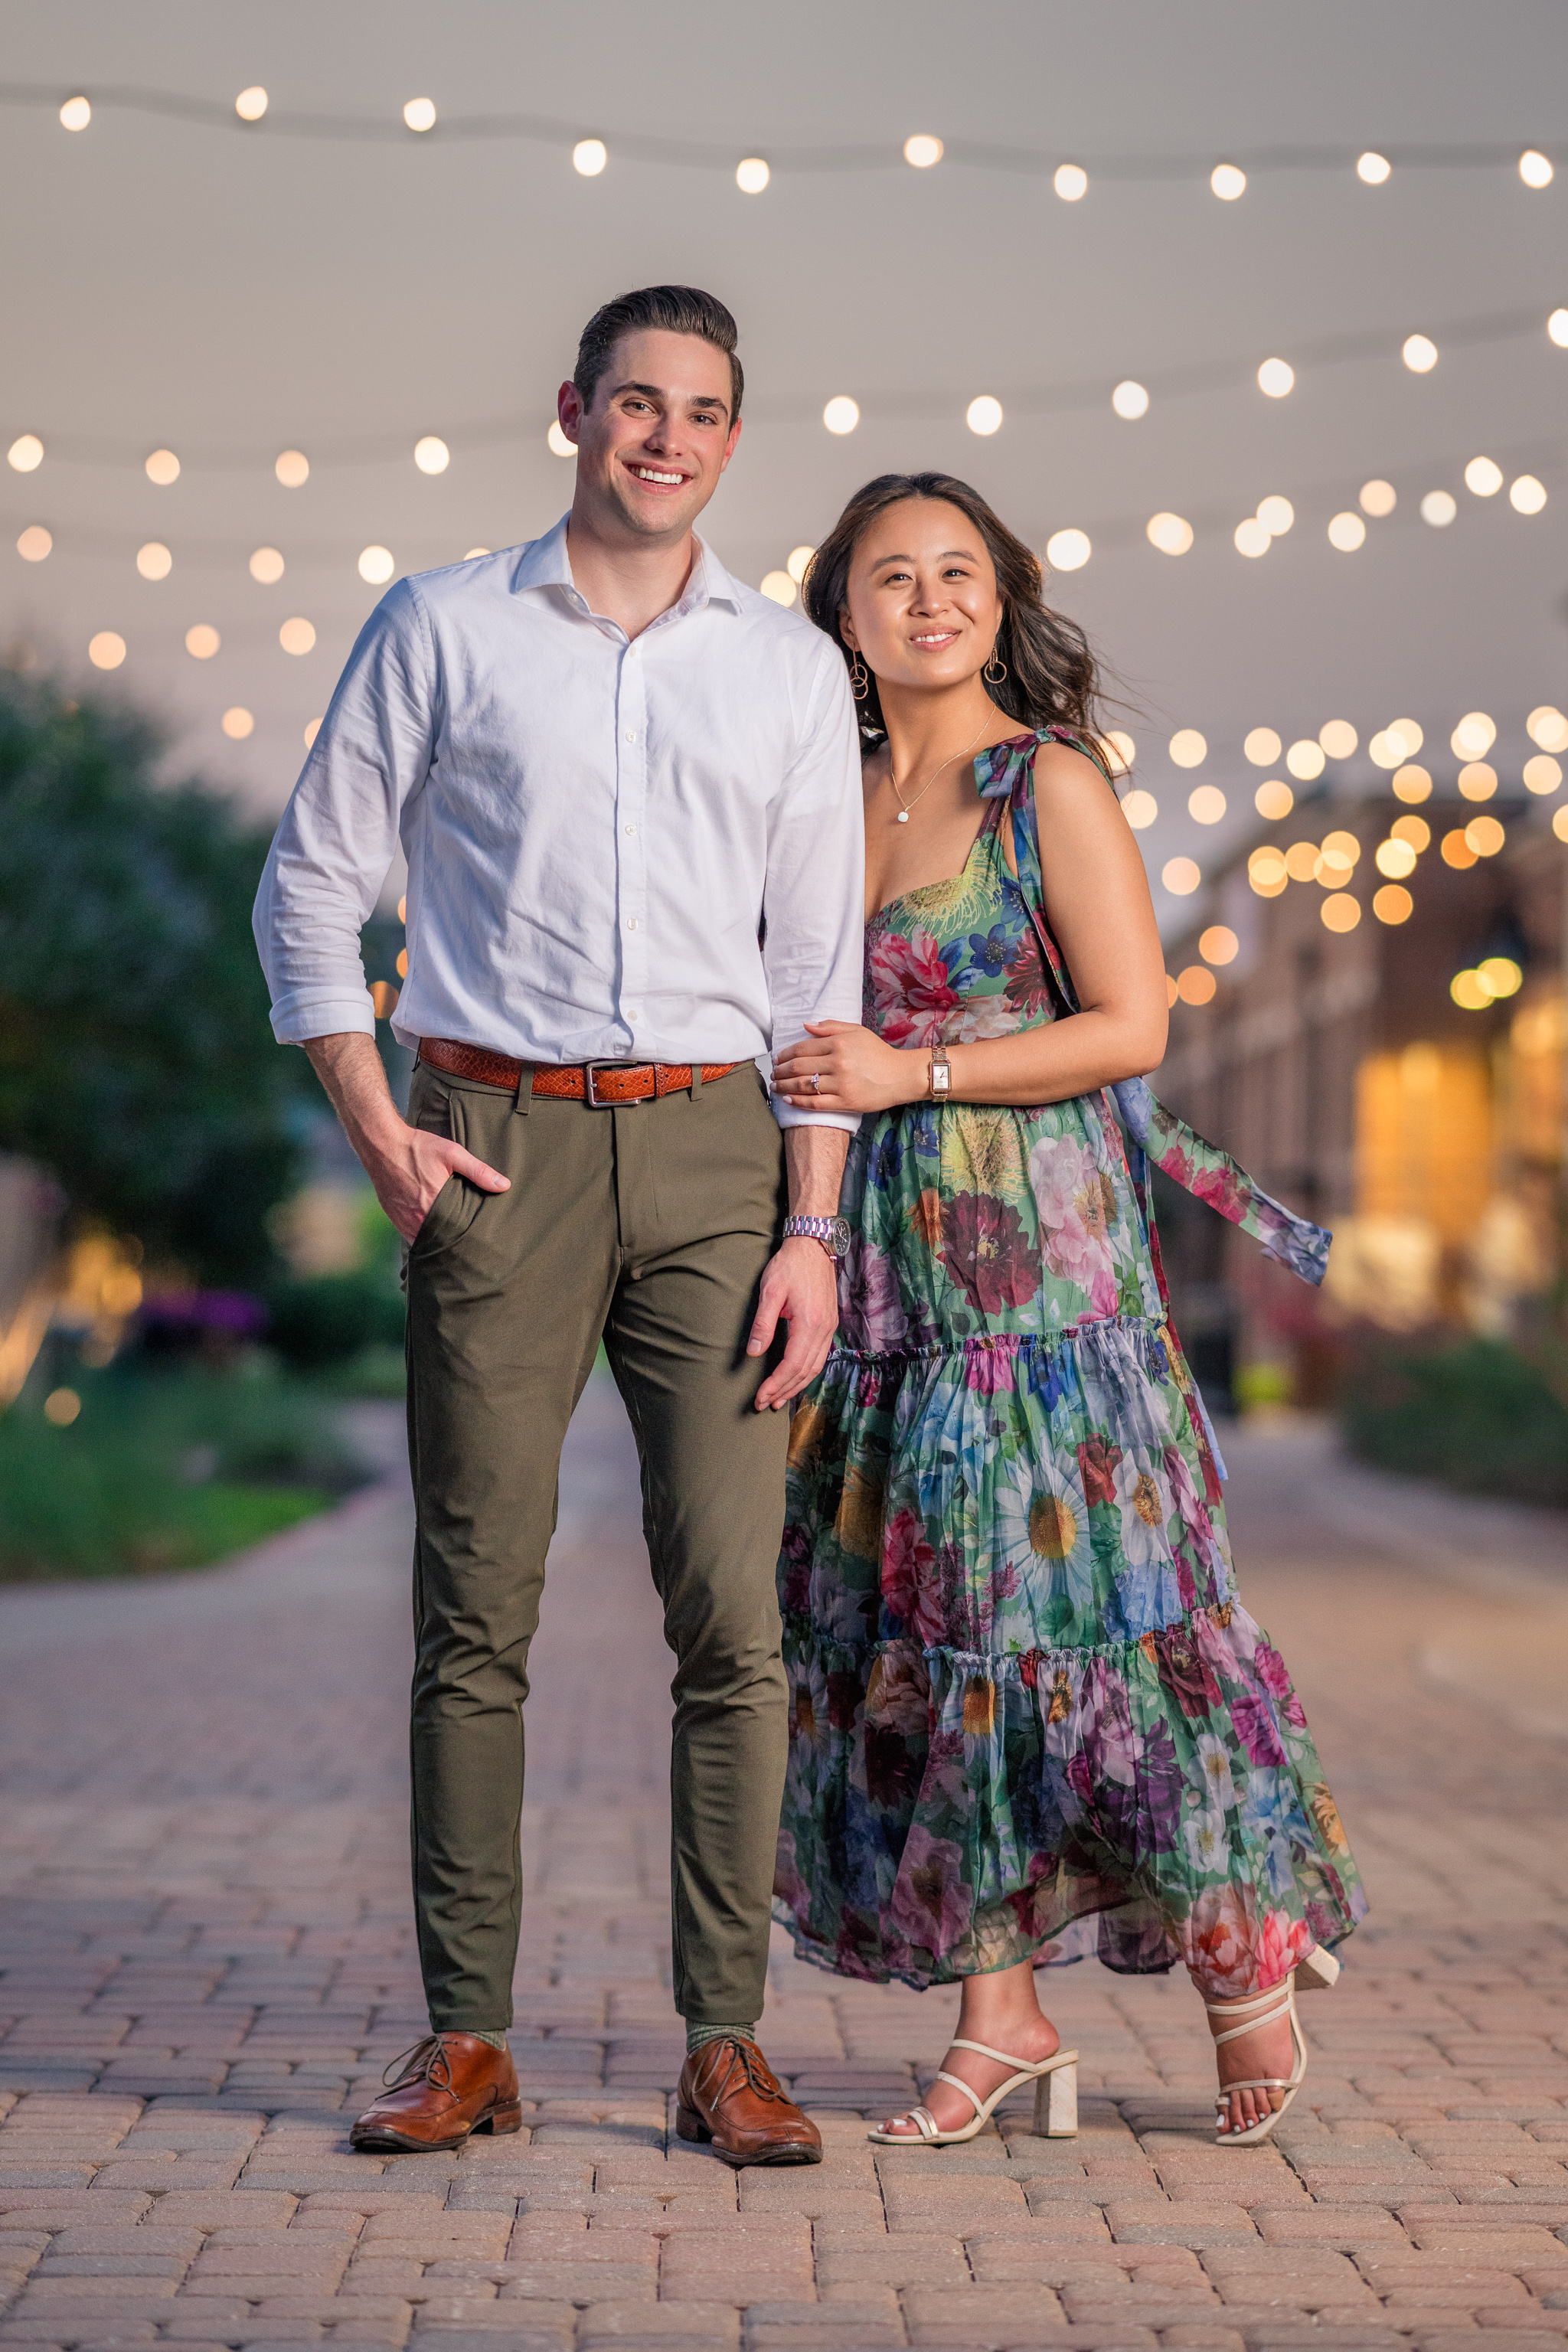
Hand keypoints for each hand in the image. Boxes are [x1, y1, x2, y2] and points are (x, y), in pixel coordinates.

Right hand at [367, 1121, 510, 1244]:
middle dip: (454, 1245)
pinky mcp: (393, 1216)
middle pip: (440, 1241)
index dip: (467, 1241)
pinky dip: (421, 1238)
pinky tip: (433, 1235)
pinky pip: (409, 1236)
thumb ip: (479, 1171)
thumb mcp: (452, 1154)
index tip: (480, 1245)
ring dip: (437, 1243)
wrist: (382, 1143)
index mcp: (434, 1205)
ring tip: (453, 1245)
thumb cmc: (418, 1147)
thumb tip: (505, 1185)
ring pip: (423, 1241)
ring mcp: (403, 1219)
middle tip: (471, 1249)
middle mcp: (417, 1217)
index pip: (456, 1235)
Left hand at [747, 1237, 838, 1410]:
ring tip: (779, 1399)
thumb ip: (763, 1324)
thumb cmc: (789, 1265)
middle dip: (784, 1391)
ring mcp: (829, 1327)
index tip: (760, 1397)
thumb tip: (753, 1353)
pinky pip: (820, 1357)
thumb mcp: (770, 1291)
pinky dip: (806, 1373)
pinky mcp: (829, 1324)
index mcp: (810, 1322)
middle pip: (805, 1371)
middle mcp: (824, 1329)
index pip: (792, 1364)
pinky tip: (795, 1379)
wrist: (813, 1245)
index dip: (776, 1384)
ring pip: (815, 1367)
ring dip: (796, 1386)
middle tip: (764, 1404)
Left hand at [772, 1020, 924, 1114]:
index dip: (784, 1054)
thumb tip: (806, 1025)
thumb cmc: (879, 1053)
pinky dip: (799, 1102)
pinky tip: (788, 1099)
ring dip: (784, 1086)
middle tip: (773, 1073)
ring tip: (776, 1086)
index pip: (802, 1048)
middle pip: (798, 1067)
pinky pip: (815, 1103)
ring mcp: (841, 1084)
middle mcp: (838, 1063)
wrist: (901, 1076)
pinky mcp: (845, 1102)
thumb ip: (831, 1027)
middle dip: (780, 1071)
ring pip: (803, 1085)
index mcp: (839, 1043)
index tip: (777, 1059)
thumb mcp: (857, 1032)